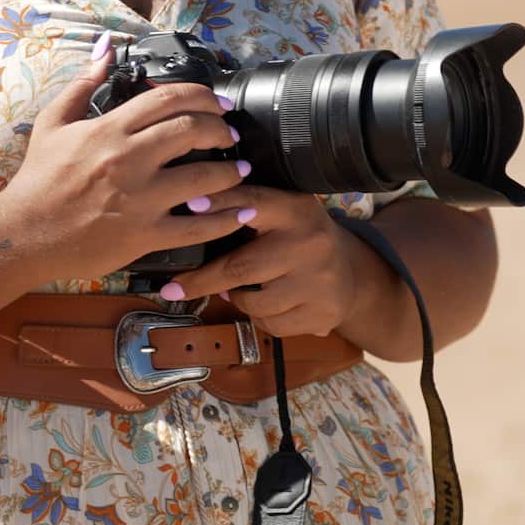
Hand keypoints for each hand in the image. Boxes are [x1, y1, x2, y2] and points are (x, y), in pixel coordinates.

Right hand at [0, 37, 252, 280]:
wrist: (23, 234)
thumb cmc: (38, 178)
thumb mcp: (53, 122)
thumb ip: (83, 82)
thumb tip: (107, 47)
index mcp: (109, 129)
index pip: (167, 99)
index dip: (201, 96)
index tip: (216, 104)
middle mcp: (129, 159)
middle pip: (192, 131)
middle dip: (221, 129)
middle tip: (231, 134)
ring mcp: (140, 199)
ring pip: (204, 177)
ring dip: (232, 171)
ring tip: (242, 170)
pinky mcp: (145, 235)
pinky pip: (197, 228)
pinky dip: (226, 220)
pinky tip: (243, 213)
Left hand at [155, 187, 360, 338]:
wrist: (351, 271)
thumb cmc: (299, 235)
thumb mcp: (282, 209)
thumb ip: (247, 207)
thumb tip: (193, 212)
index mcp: (295, 209)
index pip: (251, 200)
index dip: (219, 202)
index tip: (190, 206)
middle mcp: (310, 244)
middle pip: (241, 267)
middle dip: (202, 280)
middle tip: (173, 290)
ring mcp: (319, 282)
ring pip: (254, 302)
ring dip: (236, 299)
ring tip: (239, 288)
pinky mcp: (323, 314)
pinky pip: (271, 324)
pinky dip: (258, 317)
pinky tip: (266, 304)